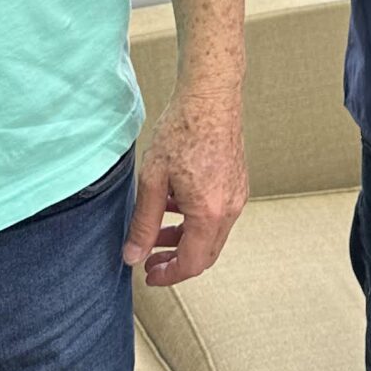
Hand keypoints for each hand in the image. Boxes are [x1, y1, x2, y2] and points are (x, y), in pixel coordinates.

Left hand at [123, 79, 248, 286]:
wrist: (211, 95)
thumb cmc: (183, 129)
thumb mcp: (153, 179)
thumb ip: (143, 222)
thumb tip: (133, 255)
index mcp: (209, 212)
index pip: (191, 263)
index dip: (168, 275)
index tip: (148, 274)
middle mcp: (230, 208)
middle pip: (205, 254)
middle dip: (176, 261)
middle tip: (149, 259)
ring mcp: (237, 195)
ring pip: (212, 235)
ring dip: (185, 240)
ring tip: (156, 231)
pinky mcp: (238, 182)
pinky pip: (218, 215)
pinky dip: (196, 220)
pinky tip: (174, 205)